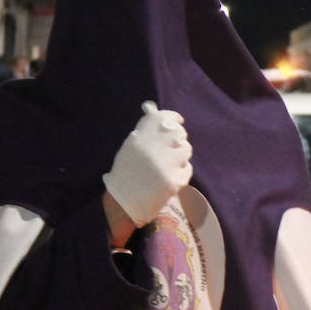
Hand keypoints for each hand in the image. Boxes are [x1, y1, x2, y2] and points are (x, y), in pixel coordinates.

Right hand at [102, 101, 192, 226]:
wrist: (123, 202)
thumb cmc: (126, 173)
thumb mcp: (131, 146)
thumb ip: (144, 131)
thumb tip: (151, 107)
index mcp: (140, 138)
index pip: (164, 118)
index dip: (174, 118)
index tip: (178, 121)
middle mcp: (154, 149)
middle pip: (178, 133)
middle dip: (178, 138)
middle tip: (173, 146)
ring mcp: (166, 165)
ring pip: (186, 150)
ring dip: (181, 154)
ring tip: (170, 163)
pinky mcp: (175, 181)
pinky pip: (187, 168)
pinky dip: (182, 171)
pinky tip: (171, 176)